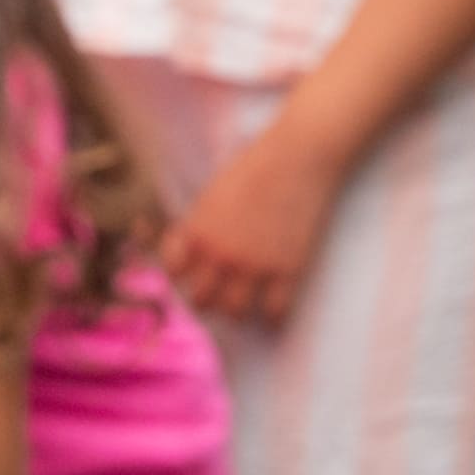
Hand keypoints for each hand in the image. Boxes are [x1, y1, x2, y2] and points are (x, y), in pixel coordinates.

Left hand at [161, 121, 352, 328]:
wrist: (300, 157)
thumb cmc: (257, 167)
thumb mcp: (213, 195)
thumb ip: (201, 226)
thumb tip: (193, 250)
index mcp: (197, 232)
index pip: (174, 273)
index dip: (183, 275)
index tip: (194, 274)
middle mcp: (220, 255)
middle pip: (202, 300)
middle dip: (209, 299)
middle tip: (220, 296)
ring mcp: (254, 266)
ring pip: (235, 312)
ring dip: (238, 312)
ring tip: (246, 306)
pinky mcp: (288, 270)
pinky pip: (276, 312)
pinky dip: (274, 317)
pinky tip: (275, 314)